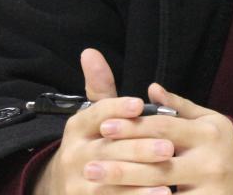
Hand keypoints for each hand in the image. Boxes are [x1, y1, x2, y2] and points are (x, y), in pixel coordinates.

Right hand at [32, 49, 175, 194]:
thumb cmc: (93, 142)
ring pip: (110, 181)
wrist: (63, 186)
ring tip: (168, 178)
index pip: (95, 114)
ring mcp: (76, 183)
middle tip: (168, 147)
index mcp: (77, 128)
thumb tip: (90, 51)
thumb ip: (100, 88)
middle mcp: (73, 154)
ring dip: (141, 181)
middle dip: (139, 149)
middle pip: (107, 150)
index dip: (116, 109)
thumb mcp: (93, 116)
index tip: (139, 105)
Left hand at [92, 83, 232, 193]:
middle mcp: (211, 160)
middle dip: (120, 164)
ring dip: (125, 188)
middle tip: (89, 166)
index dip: (132, 126)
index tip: (104, 127)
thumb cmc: (220, 147)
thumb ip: (179, 107)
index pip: (164, 127)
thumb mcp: (207, 121)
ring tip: (97, 187)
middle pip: (157, 161)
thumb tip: (152, 88)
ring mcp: (210, 187)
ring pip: (159, 188)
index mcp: (209, 132)